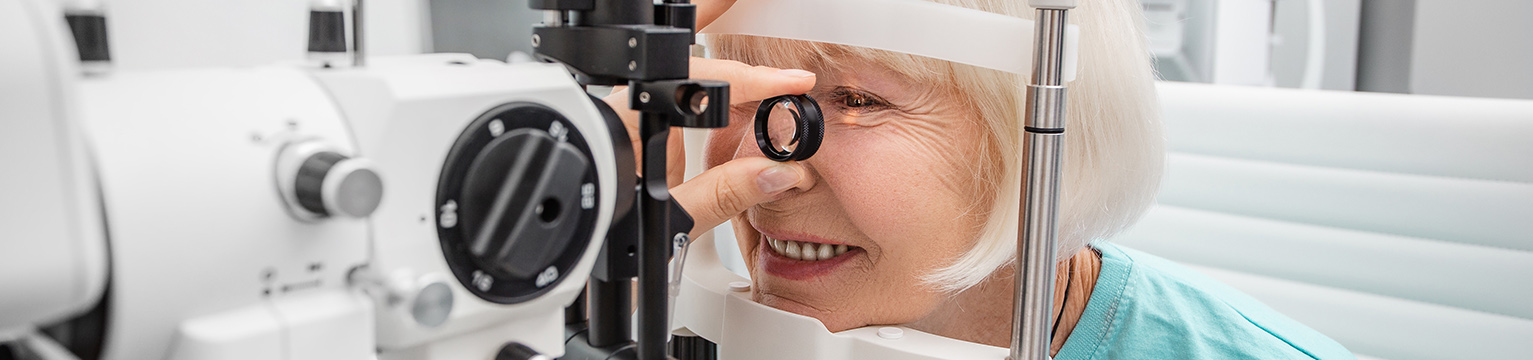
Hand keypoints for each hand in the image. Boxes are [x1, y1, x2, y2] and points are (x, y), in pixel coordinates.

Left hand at [601, 60, 817, 237]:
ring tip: (775, 84)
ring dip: (732, 78)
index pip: (695, 80)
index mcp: (627, 123)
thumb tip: (776, 172)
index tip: (787, 84)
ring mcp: (635, 120)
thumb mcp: (668, 222)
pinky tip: (747, 103)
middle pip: (691, 64)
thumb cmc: (603, 235)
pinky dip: (720, 99)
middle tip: (783, 69)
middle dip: (738, 59)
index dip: (749, 79)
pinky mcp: (644, 135)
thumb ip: (723, 196)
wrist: (574, 251)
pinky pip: (685, 103)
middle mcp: (628, 112)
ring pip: (687, 79)